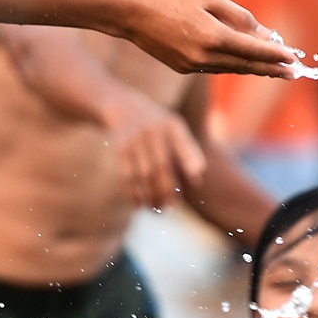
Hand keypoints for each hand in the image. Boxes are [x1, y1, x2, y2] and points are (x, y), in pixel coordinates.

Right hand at [101, 87, 206, 209]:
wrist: (125, 108)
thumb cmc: (159, 126)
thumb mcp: (175, 130)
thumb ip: (188, 152)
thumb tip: (197, 181)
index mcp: (172, 126)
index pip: (183, 144)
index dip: (191, 161)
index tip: (197, 179)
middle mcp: (153, 131)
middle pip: (162, 166)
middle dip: (168, 190)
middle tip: (172, 207)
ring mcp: (135, 139)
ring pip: (144, 175)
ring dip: (151, 195)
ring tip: (158, 209)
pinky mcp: (120, 149)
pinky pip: (127, 176)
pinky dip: (133, 193)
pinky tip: (139, 205)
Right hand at [113, 0, 294, 75]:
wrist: (132, 14)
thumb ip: (240, 16)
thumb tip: (265, 34)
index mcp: (214, 37)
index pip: (254, 50)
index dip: (276, 55)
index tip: (295, 59)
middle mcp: (205, 57)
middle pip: (247, 66)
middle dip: (272, 68)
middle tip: (294, 72)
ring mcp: (194, 66)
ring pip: (233, 69)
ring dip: (255, 68)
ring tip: (276, 67)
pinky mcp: (185, 69)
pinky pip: (217, 68)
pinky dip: (234, 64)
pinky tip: (246, 62)